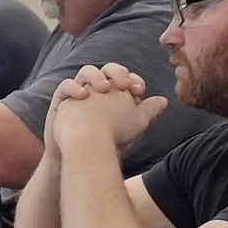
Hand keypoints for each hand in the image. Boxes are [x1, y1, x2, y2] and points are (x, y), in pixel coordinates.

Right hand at [50, 64, 166, 151]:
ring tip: (104, 88)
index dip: (132, 78)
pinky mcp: (63, 101)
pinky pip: (65, 86)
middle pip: (107, 69)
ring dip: (96, 76)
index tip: (139, 89)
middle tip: (122, 84)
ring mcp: (79, 93)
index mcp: (115, 92)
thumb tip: (165, 100)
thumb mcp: (133, 125)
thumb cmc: (109, 140)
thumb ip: (148, 111)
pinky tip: (83, 95)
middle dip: (116, 72)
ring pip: (86, 72)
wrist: (83, 157)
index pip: (124, 76)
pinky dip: (74, 87)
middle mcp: (97, 90)